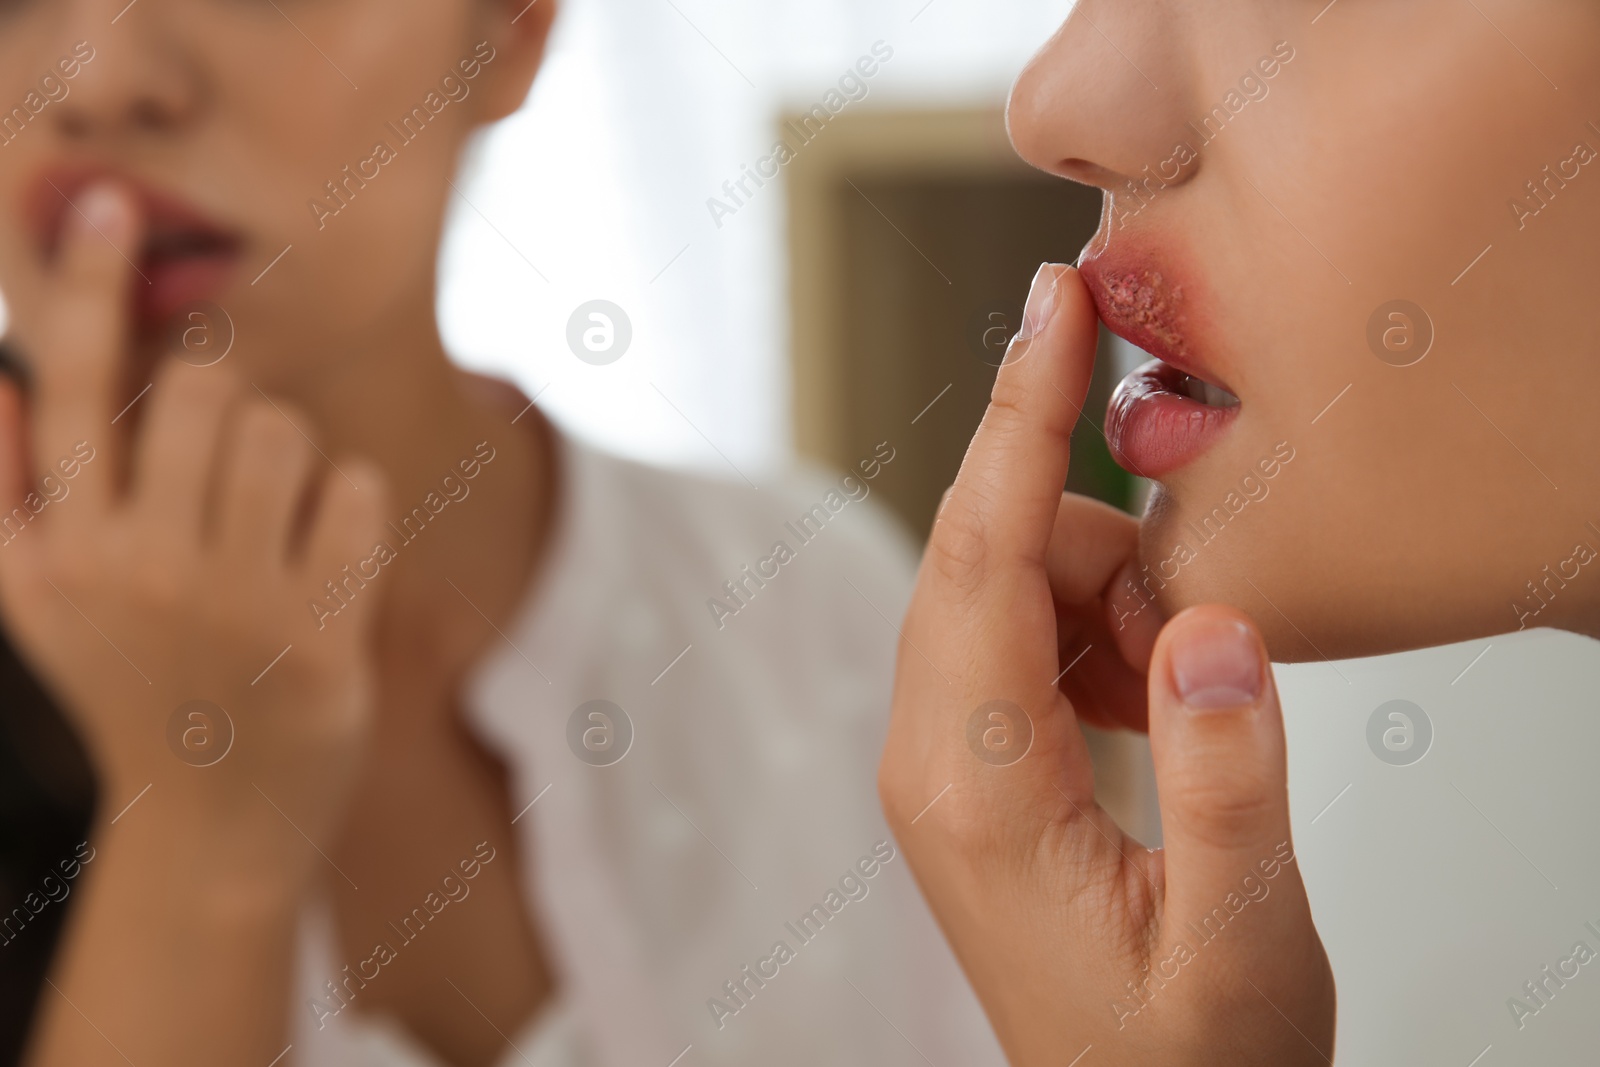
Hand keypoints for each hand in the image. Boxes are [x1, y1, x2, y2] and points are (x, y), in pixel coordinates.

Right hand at [0, 184, 387, 888]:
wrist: (198, 846)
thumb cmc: (120, 707)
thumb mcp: (33, 613)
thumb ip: (4, 496)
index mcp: (65, 551)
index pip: (75, 386)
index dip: (88, 285)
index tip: (108, 205)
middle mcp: (144, 568)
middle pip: (207, 387)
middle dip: (224, 403)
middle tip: (221, 469)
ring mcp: (240, 606)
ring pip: (287, 432)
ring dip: (287, 458)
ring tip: (265, 524)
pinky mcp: (324, 640)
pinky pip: (358, 494)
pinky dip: (349, 506)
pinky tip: (319, 560)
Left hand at [878, 264, 1334, 1065]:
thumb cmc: (1181, 1059)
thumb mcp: (1241, 942)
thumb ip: (1227, 781)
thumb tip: (1209, 622)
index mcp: (973, 788)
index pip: (980, 557)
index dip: (1019, 420)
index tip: (1052, 307)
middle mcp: (931, 758)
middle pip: (988, 553)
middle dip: (1092, 521)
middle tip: (1188, 596)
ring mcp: (943, 758)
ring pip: (1012, 586)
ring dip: (1110, 595)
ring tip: (1180, 694)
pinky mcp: (973, 762)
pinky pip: (1024, 634)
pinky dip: (1099, 630)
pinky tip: (1149, 702)